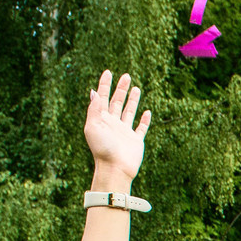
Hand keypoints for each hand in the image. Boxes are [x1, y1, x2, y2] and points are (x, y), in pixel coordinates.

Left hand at [84, 70, 152, 189]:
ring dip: (132, 100)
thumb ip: (94, 109)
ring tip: (136, 88)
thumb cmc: (102, 148)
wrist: (115, 168)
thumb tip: (94, 92)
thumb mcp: (93, 126)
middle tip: (126, 76)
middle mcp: (113, 124)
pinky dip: (144, 120)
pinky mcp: (135, 141)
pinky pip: (141, 128)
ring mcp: (124, 132)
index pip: (103, 98)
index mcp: (101, 119)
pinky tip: (147, 112)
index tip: (108, 72)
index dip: (105, 85)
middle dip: (121, 88)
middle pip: (117, 102)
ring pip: (129, 112)